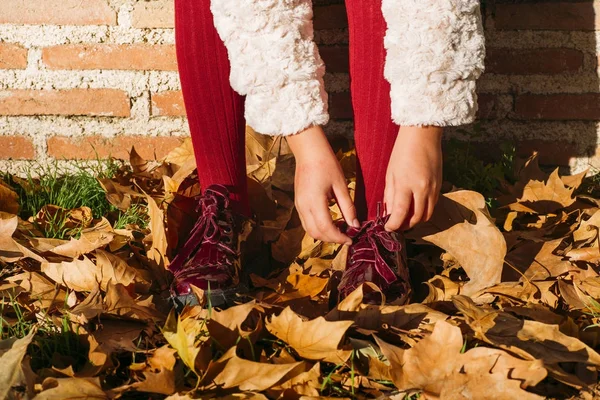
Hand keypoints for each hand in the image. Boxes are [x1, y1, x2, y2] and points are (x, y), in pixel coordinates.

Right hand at [287, 125, 359, 244]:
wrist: (309, 151)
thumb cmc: (326, 164)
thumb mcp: (341, 185)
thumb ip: (348, 207)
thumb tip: (355, 225)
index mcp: (314, 201)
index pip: (326, 228)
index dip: (339, 238)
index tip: (351, 239)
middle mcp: (303, 206)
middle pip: (316, 233)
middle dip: (332, 239)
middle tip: (346, 237)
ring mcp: (298, 205)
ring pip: (309, 230)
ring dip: (324, 235)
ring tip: (339, 231)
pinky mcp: (298, 203)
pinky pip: (306, 222)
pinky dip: (317, 227)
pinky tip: (330, 223)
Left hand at [384, 125, 442, 231]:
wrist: (423, 135)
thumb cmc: (402, 152)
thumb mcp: (390, 174)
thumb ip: (389, 195)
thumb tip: (388, 213)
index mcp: (406, 185)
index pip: (400, 213)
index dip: (393, 225)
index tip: (387, 228)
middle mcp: (422, 189)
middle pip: (416, 218)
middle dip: (405, 226)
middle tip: (396, 225)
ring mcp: (433, 188)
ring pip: (427, 215)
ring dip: (416, 221)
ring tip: (405, 219)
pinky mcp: (440, 186)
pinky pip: (432, 205)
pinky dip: (424, 211)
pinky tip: (415, 208)